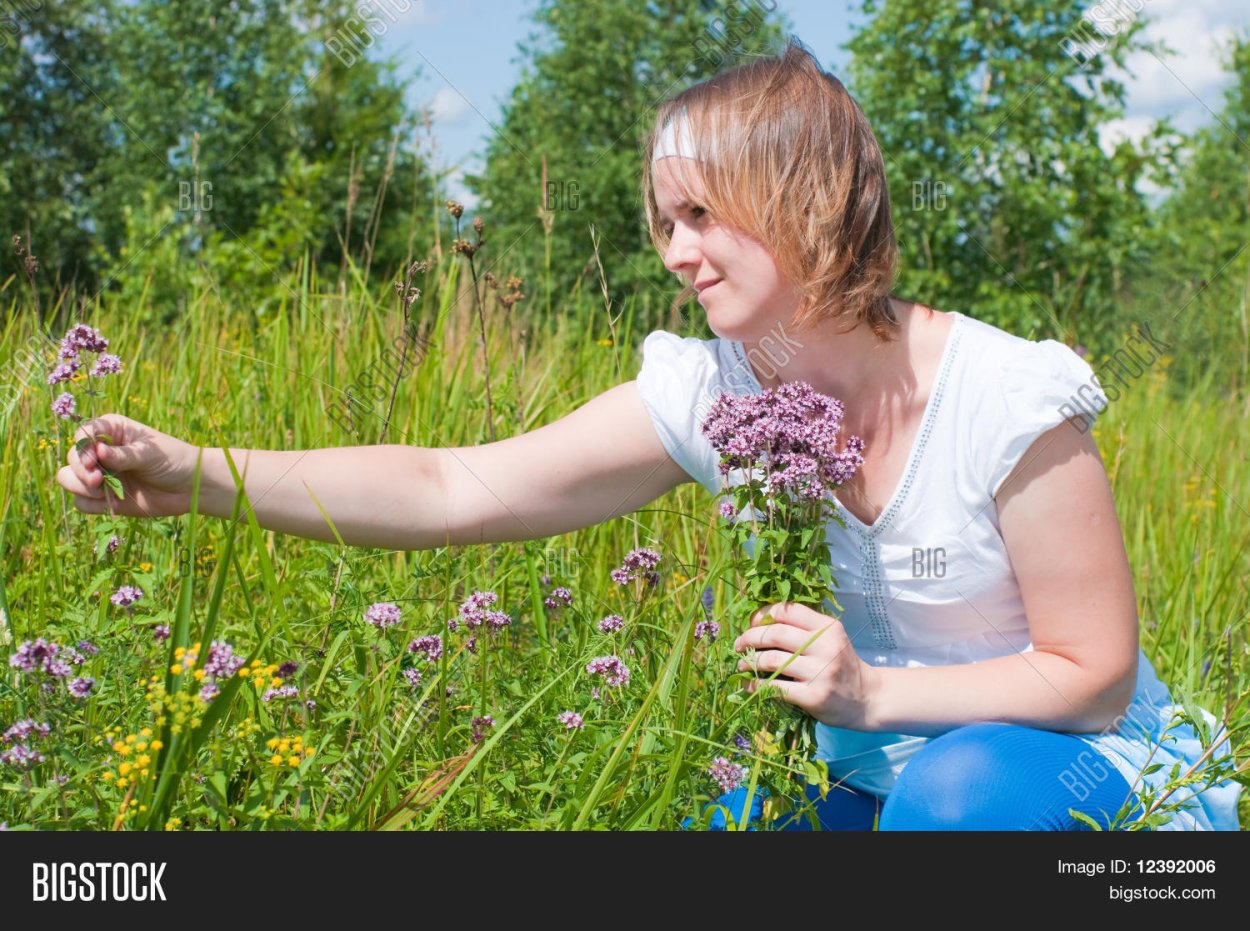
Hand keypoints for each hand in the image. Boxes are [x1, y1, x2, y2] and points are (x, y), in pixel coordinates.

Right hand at [56, 413, 198, 518]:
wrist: (190, 488)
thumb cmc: (174, 460)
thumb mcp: (150, 454)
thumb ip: (123, 455)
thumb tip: (98, 451)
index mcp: (112, 430)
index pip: (84, 434)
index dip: (82, 447)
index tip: (93, 460)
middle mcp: (101, 451)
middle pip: (72, 458)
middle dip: (80, 470)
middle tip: (97, 480)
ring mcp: (101, 475)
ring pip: (69, 479)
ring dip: (80, 487)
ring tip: (102, 491)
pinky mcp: (104, 497)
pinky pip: (82, 503)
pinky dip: (91, 504)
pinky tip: (112, 504)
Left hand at [733, 601, 879, 728]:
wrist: (867, 698)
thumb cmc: (841, 666)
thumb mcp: (830, 640)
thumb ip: (803, 630)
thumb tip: (759, 624)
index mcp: (828, 628)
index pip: (788, 610)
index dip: (762, 614)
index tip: (750, 623)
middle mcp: (825, 646)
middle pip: (775, 634)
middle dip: (750, 638)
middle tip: (738, 645)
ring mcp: (820, 672)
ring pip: (772, 660)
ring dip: (750, 662)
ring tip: (742, 665)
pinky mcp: (813, 696)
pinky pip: (775, 687)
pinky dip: (756, 685)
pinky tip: (750, 685)